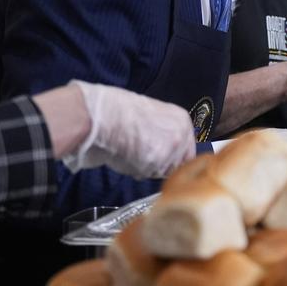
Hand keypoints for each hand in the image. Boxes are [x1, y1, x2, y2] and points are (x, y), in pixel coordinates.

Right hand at [57, 81, 195, 178]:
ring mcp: (171, 150)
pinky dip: (135, 170)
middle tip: (140, 154)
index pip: (187, 151)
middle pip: (176, 164)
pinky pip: (147, 174)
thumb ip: (163, 132)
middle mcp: (181, 135)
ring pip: (162, 172)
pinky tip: (125, 156)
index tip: (158, 157)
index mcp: (182, 120)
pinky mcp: (157, 163)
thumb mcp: (150, 115)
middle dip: (159, 164)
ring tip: (130, 152)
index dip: (171, 158)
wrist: (99, 116)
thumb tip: (164, 148)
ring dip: (147, 168)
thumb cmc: (116, 111)